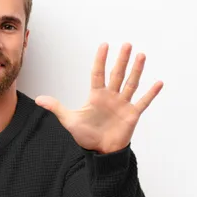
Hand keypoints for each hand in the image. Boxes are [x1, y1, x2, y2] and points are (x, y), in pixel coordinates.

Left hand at [35, 42, 162, 153]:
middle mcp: (111, 96)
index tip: (104, 45)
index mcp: (96, 96)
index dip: (101, 60)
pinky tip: (158, 82)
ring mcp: (123, 104)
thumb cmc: (86, 136)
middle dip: (121, 59)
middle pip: (117, 74)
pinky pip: (143, 102)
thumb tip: (38, 99)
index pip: (98, 73)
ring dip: (136, 70)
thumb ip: (56, 108)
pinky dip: (151, 93)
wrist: (100, 152)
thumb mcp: (69, 120)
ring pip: (131, 83)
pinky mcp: (132, 114)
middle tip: (126, 44)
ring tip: (141, 55)